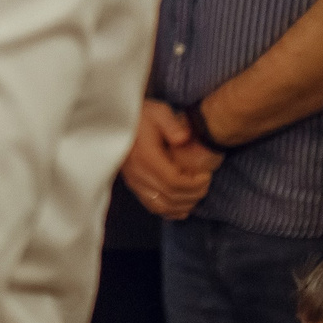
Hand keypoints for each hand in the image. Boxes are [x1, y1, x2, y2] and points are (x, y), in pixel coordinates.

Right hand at [122, 100, 215, 219]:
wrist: (117, 121)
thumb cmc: (141, 116)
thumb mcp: (158, 111)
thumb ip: (172, 125)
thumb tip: (184, 139)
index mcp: (145, 156)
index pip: (173, 180)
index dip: (193, 183)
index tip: (206, 175)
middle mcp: (137, 173)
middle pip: (169, 196)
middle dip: (193, 194)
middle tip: (205, 183)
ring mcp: (133, 182)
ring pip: (160, 206)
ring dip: (183, 204)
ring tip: (196, 193)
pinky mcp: (133, 185)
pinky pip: (152, 206)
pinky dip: (170, 210)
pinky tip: (182, 205)